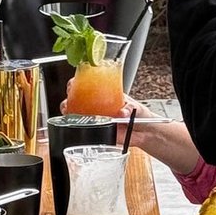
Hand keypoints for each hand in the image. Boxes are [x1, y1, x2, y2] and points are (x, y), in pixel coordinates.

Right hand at [64, 95, 203, 177]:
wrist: (146, 134)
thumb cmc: (141, 116)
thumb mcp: (136, 107)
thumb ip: (130, 108)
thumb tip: (122, 112)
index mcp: (107, 94)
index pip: (89, 83)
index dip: (79, 81)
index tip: (75, 81)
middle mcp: (98, 105)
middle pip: (77, 97)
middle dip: (70, 95)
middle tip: (70, 97)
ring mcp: (96, 118)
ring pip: (76, 112)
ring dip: (69, 110)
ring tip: (69, 110)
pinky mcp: (97, 132)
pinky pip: (84, 129)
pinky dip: (78, 127)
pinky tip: (77, 125)